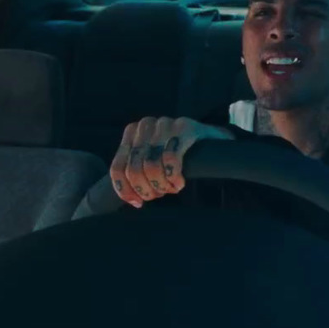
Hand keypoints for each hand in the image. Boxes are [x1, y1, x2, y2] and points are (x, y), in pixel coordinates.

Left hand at [110, 116, 234, 207]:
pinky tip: (179, 182)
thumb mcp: (152, 158)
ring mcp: (164, 124)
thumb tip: (130, 198)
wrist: (211, 138)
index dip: (125, 190)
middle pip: (134, 169)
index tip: (137, 202)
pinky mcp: (184, 128)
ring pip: (151, 166)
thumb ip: (136, 170)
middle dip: (146, 189)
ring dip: (161, 185)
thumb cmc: (178, 153)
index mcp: (132, 132)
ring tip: (171, 188)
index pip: (117, 167)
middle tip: (158, 194)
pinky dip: (173, 177)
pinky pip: (170, 159)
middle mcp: (145, 125)